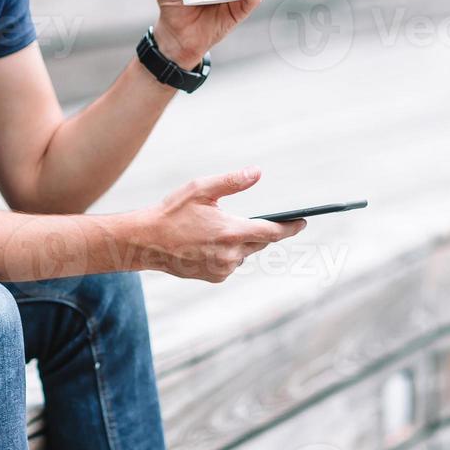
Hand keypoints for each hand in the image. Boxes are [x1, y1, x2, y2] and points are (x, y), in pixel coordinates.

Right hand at [133, 166, 306, 282]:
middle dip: (262, 230)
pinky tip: (212, 242)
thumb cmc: (172, 212)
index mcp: (231, 232)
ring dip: (242, 241)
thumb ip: (232, 182)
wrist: (145, 241)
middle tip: (259, 219)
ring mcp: (222, 269)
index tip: (303, 222)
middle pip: (260, 242)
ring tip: (224, 228)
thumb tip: (257, 172)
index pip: (272, 232)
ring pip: (245, 253)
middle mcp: (230, 254)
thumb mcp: (201, 189)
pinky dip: (229, 252)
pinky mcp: (214, 277)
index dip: (291, 227)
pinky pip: (232, 263)